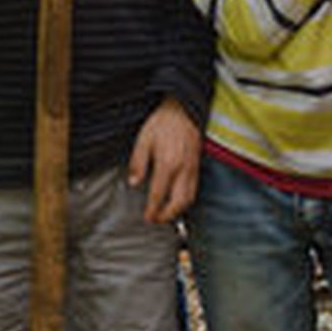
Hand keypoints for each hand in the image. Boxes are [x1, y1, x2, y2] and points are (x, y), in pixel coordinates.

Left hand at [127, 100, 200, 222]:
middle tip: (156, 220)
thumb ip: (138, 163)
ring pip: (190, 198)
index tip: (148, 218)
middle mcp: (183, 170)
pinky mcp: (197, 166)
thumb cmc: (162, 123)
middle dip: (168, 215)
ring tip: (166, 215)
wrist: (184, 110)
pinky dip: (186, 201)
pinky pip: (194, 190)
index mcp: (168, 164)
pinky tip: (177, 202)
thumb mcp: (143, 140)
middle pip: (179, 202)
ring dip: (178, 211)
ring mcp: (192, 169)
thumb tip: (134, 183)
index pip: (159, 194)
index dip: (153, 209)